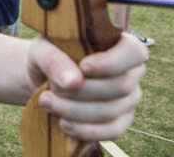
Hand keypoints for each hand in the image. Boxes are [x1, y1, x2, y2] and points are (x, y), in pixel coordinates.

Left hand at [26, 33, 147, 140]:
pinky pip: (112, 131)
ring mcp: (129, 99)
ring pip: (112, 110)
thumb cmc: (48, 57)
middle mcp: (131, 72)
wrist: (42, 78)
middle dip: (80, 91)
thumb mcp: (42, 50)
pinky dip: (85, 130)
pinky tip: (63, 123)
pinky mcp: (120, 121)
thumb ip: (54, 59)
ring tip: (47, 102)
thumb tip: (72, 82)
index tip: (82, 67)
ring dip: (75, 110)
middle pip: (120, 86)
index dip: (110, 63)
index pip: (133, 52)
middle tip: (52, 88)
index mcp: (119, 44)